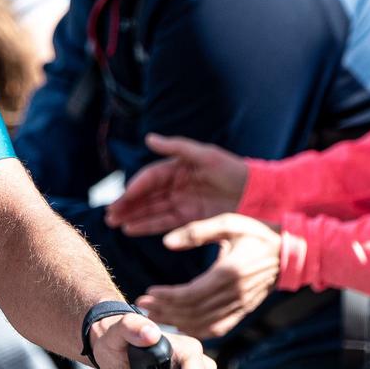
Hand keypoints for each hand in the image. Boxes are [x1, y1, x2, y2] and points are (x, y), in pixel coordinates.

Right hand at [107, 134, 249, 235]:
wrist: (259, 194)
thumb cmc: (234, 170)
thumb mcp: (207, 155)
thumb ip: (177, 148)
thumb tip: (149, 139)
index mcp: (179, 167)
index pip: (151, 177)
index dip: (136, 187)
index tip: (123, 197)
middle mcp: (177, 185)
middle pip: (147, 195)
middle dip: (127, 204)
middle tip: (110, 214)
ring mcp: (182, 202)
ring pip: (152, 210)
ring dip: (133, 216)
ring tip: (115, 223)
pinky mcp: (190, 219)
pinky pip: (164, 223)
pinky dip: (147, 226)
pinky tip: (131, 229)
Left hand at [134, 215, 283, 339]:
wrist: (291, 252)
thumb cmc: (257, 233)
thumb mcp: (228, 223)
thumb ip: (197, 231)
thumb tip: (167, 242)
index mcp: (230, 272)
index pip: (192, 293)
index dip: (167, 297)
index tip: (148, 293)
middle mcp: (235, 293)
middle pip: (194, 311)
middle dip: (165, 311)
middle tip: (143, 306)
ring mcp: (241, 305)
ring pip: (204, 323)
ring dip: (177, 322)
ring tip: (155, 315)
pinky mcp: (244, 311)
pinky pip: (218, 328)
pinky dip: (197, 330)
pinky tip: (180, 325)